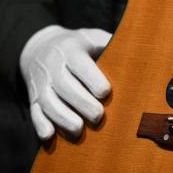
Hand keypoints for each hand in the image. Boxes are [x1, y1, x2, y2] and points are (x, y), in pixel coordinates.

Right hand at [20, 25, 111, 139]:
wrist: (40, 47)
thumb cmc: (77, 45)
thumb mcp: (92, 37)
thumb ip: (109, 43)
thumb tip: (138, 50)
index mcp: (71, 50)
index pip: (79, 64)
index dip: (92, 79)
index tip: (105, 92)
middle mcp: (53, 66)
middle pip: (64, 85)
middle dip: (81, 102)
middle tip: (98, 116)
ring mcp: (42, 83)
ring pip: (48, 101)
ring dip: (62, 117)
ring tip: (78, 130)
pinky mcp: (33, 97)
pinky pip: (34, 111)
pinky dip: (40, 124)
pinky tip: (50, 135)